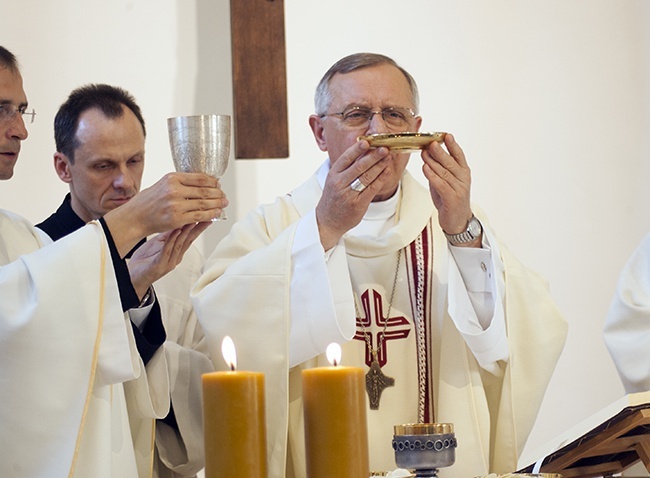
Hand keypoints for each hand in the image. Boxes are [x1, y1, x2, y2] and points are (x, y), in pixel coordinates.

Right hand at [104, 172, 226, 255]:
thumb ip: (180, 183)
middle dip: (217, 194)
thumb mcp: (162, 184)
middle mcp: (174, 190)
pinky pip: (199, 216)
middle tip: (224, 196)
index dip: (212, 182)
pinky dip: (210, 215)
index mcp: (172, 178)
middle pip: (204, 191)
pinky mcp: (177, 219)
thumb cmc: (148, 202)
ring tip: (223, 204)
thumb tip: (201, 183)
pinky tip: (216, 213)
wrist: (135, 217)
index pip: (199, 178)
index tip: (218, 184)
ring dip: (217, 204)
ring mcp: (176, 205)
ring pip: (203, 204)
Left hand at [127, 221, 210, 298]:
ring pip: (179, 245)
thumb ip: (168, 235)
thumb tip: (178, 222)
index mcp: (176, 252)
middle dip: (198, 228)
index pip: (190, 237)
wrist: (133, 278)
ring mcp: (168, 262)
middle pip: (188, 241)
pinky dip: (172, 241)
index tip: (206, 217)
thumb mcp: (157, 244)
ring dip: (186, 232)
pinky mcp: (160, 266)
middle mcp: (175, 258)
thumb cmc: (144, 262)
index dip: (198, 227)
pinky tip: (175, 232)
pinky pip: (167, 251)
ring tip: (191, 221)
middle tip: (205, 218)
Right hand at [315, 141, 390, 249]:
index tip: (368, 142)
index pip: (346, 158)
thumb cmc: (333, 198)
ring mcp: (349, 194)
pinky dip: (381, 178)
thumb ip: (346, 168)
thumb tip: (364, 152)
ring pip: (367, 176)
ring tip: (388, 157)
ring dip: (380, 165)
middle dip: (373, 156)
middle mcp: (340, 183)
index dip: (357, 149)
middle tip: (384, 148)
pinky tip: (386, 171)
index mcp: (333, 174)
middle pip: (359, 166)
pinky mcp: (358, 204)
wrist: (328, 220)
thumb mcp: (334, 180)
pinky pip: (372, 188)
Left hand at [421, 133, 475, 240]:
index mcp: (464, 173)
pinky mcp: (453, 198)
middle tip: (430, 142)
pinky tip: (425, 168)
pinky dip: (432, 175)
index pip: (459, 156)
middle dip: (440, 151)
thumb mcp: (446, 182)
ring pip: (444, 172)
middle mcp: (464, 179)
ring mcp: (459, 189)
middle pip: (450, 162)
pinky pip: (441, 184)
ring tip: (423, 153)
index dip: (453, 145)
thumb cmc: (450, 200)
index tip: (446, 135)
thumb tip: (427, 155)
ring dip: (433, 162)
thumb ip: (439, 170)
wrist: (457, 222)